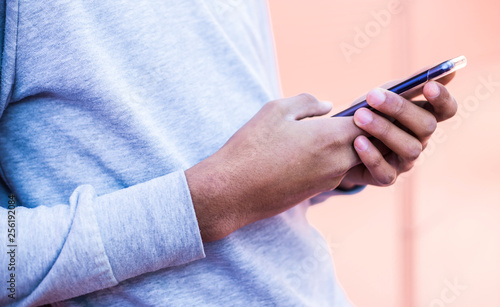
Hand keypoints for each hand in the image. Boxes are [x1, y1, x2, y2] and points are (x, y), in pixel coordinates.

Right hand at [186, 93, 365, 240]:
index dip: (370, 111)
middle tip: (347, 115)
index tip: (364, 103)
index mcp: (331, 137)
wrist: (232, 191)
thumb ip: (308, 102)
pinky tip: (304, 152)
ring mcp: (328, 181)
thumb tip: (329, 106)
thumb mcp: (276, 110)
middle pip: (367, 143)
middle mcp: (338, 162)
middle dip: (362, 129)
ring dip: (343, 145)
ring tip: (320, 132)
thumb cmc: (252, 147)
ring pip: (350, 158)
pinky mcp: (316, 193)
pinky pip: (333, 171)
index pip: (370, 122)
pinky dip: (328, 159)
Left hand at [339, 75, 457, 187]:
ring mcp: (405, 161)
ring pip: (409, 148)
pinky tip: (357, 141)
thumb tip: (446, 68)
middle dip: (400, 109)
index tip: (428, 85)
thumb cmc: (366, 113)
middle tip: (372, 96)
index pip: (446, 109)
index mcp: (423, 117)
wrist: (338, 143)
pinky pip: (386, 172)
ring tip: (358, 116)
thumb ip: (408, 84)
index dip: (442, 99)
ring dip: (383, 130)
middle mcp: (419, 140)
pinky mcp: (387, 178)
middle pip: (426, 126)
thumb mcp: (382, 96)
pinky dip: (372, 156)